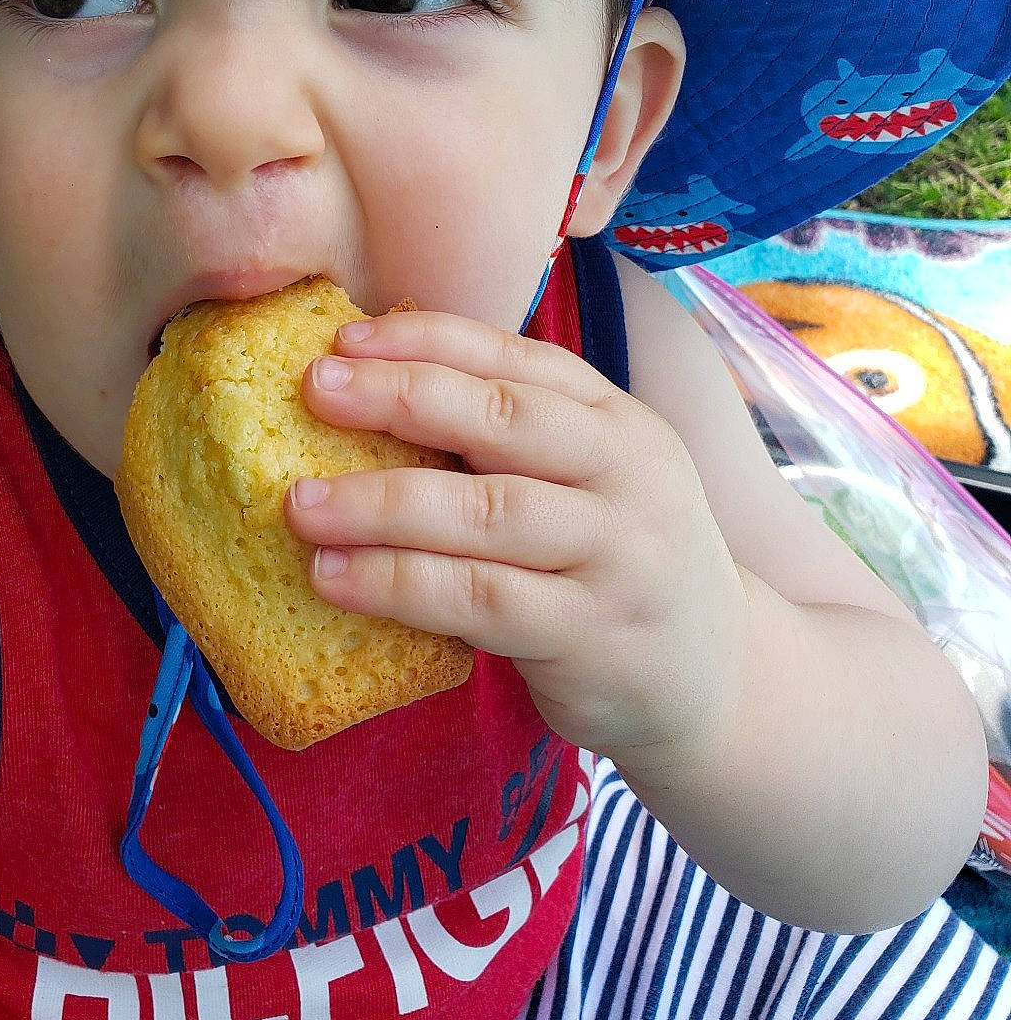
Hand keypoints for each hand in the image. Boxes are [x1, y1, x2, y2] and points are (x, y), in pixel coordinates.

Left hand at [283, 308, 750, 767]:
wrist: (717, 682)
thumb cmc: (616, 560)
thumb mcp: (592, 479)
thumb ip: (512, 435)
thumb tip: (372, 379)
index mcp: (619, 421)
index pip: (518, 360)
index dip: (428, 340)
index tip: (345, 337)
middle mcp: (627, 478)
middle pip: (503, 420)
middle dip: (401, 396)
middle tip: (314, 389)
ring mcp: (616, 558)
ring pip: (485, 514)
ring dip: (382, 505)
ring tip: (301, 504)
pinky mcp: (591, 635)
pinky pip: (480, 600)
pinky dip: (400, 585)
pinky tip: (337, 578)